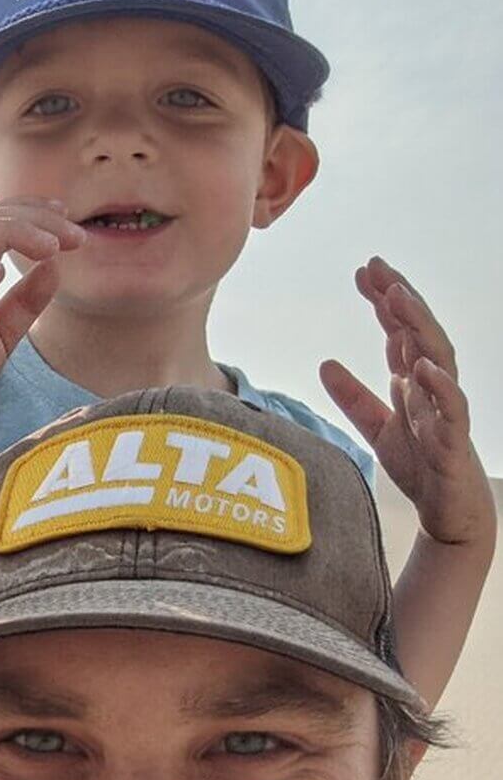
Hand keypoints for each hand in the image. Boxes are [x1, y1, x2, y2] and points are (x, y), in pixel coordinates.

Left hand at [320, 256, 494, 546]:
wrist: (448, 511)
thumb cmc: (421, 465)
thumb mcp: (376, 428)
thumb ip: (354, 397)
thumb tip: (325, 363)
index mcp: (414, 382)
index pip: (399, 332)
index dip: (383, 301)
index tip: (363, 271)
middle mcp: (433, 388)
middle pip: (419, 335)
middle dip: (400, 300)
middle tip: (379, 268)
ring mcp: (447, 411)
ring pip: (438, 360)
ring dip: (419, 328)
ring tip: (398, 297)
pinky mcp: (454, 441)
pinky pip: (452, 408)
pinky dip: (439, 385)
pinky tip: (421, 365)